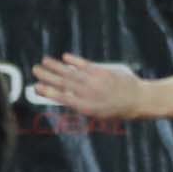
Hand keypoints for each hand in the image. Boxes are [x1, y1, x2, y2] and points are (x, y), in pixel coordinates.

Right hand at [31, 52, 146, 118]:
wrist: (138, 100)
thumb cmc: (117, 110)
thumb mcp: (97, 114)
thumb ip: (81, 105)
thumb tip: (64, 97)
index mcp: (85, 107)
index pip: (62, 98)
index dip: (48, 92)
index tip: (36, 87)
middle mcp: (87, 93)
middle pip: (63, 83)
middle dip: (47, 76)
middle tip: (35, 70)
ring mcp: (94, 81)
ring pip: (71, 72)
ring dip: (56, 66)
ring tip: (44, 61)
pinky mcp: (101, 71)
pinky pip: (84, 64)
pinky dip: (74, 60)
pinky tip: (64, 57)